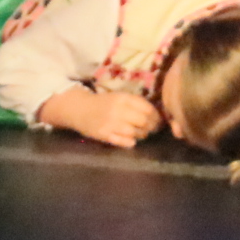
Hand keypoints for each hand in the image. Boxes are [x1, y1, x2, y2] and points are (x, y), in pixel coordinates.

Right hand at [38, 85, 164, 147]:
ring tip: (144, 134)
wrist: (80, 109)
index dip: (156, 115)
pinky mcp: (104, 135)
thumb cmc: (103, 103)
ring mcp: (110, 123)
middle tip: (154, 129)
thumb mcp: (119, 97)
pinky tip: (132, 141)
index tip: (159, 119)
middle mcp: (118, 110)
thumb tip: (155, 113)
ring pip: (135, 132)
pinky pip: (122, 141)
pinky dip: (130, 142)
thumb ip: (135, 103)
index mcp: (123, 98)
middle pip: (143, 121)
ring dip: (142, 135)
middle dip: (152, 126)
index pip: (146, 108)